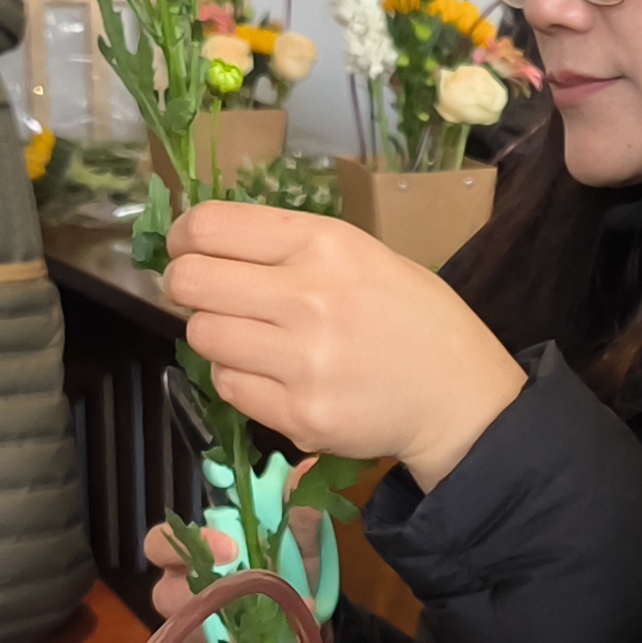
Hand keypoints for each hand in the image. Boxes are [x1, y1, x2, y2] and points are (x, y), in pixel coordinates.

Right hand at [146, 503, 330, 622]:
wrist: (308, 627)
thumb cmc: (289, 575)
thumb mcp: (301, 545)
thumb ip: (300, 515)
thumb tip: (303, 475)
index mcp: (192, 557)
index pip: (160, 544)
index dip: (183, 544)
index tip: (231, 547)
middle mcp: (181, 596)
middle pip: (164, 596)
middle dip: (204, 595)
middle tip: (251, 591)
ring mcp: (193, 636)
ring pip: (192, 635)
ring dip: (238, 628)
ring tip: (286, 618)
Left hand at [165, 201, 525, 486]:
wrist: (458, 396)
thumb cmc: (410, 316)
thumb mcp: (361, 254)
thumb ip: (288, 248)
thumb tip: (204, 248)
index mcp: (324, 244)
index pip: (209, 227)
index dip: (183, 239)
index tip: (186, 250)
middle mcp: (308, 296)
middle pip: (190, 282)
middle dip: (185, 288)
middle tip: (202, 297)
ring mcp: (302, 360)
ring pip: (202, 336)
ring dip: (215, 337)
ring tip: (250, 340)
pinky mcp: (299, 415)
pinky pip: (228, 387)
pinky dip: (238, 380)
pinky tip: (272, 375)